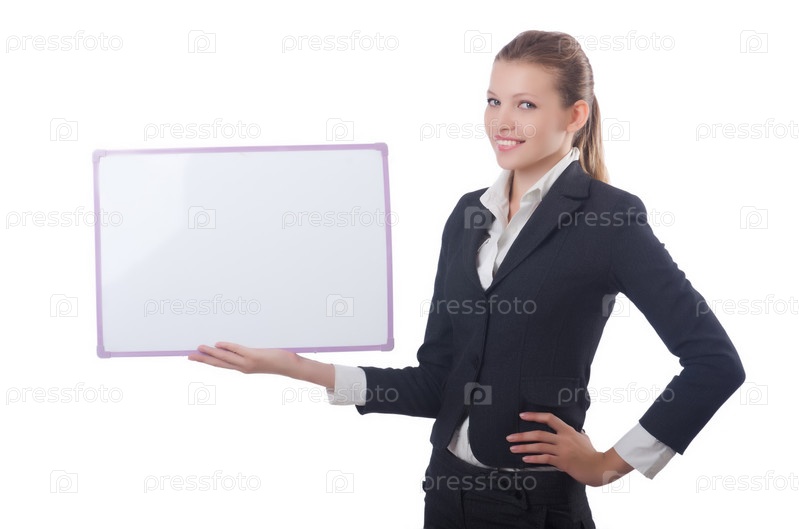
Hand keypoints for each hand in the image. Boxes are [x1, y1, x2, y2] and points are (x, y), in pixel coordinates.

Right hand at [188, 342, 296, 374]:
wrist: (291, 367)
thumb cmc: (278, 360)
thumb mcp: (260, 357)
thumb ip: (250, 353)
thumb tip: (239, 347)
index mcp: (243, 367)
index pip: (222, 365)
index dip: (208, 361)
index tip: (197, 358)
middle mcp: (243, 367)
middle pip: (219, 364)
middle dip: (203, 360)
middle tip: (189, 356)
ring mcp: (248, 363)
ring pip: (225, 358)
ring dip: (210, 353)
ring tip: (198, 349)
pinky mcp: (254, 357)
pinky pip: (237, 351)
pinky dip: (227, 347)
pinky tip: (217, 344)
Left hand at [506, 412, 633, 486]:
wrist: (599, 467)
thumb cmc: (592, 454)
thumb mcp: (585, 438)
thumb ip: (578, 434)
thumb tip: (578, 431)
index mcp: (568, 430)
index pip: (549, 418)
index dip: (535, 415)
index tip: (523, 415)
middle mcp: (563, 438)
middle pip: (539, 434)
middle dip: (522, 435)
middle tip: (510, 437)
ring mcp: (562, 450)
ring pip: (539, 446)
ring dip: (524, 448)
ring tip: (513, 449)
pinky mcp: (562, 462)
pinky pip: (544, 459)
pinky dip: (533, 458)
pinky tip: (525, 459)